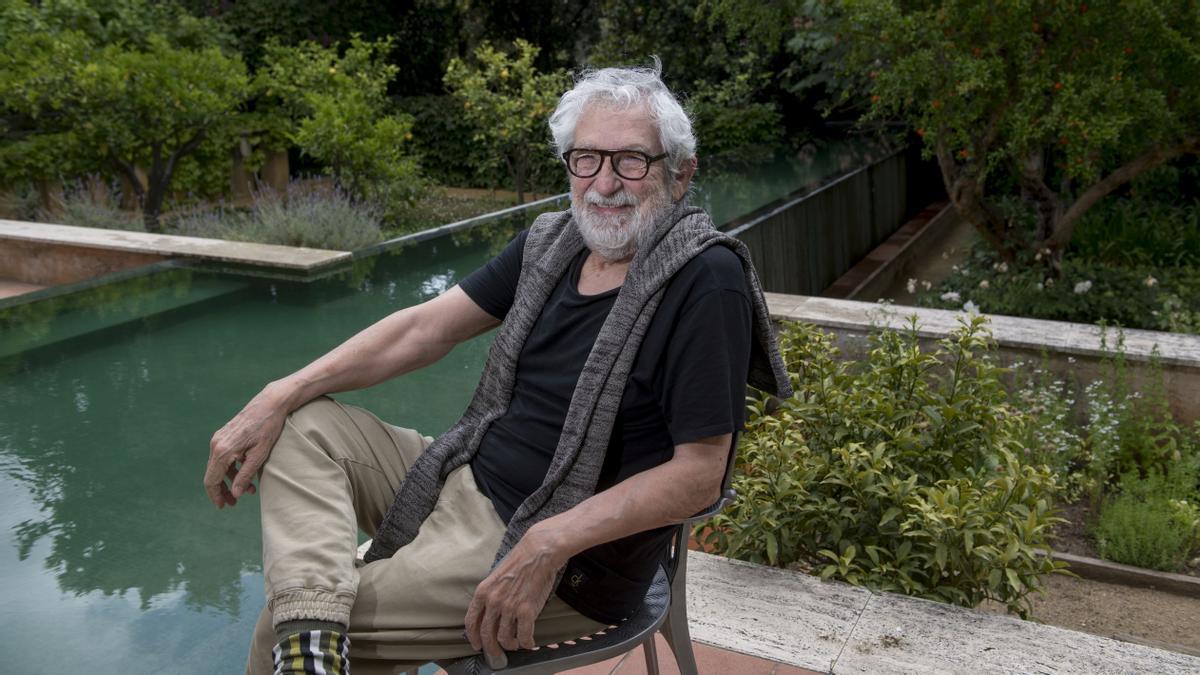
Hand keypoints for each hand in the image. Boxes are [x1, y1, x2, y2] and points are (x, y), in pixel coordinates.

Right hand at [203, 384, 291, 507]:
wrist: (270, 403)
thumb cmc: (268, 428)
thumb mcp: (259, 455)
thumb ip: (245, 475)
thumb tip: (235, 494)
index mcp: (222, 451)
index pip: (211, 480)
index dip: (215, 496)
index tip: (223, 507)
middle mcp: (216, 444)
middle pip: (212, 475)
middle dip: (223, 491)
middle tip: (235, 503)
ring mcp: (219, 438)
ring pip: (218, 466)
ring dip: (230, 480)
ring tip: (248, 490)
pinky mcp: (224, 435)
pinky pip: (223, 457)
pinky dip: (231, 468)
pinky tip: (246, 473)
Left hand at [465, 529, 563, 662]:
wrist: (538, 552)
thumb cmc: (520, 561)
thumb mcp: (496, 576)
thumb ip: (491, 595)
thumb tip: (491, 614)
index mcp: (483, 592)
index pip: (471, 621)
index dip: (473, 636)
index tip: (477, 644)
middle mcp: (493, 601)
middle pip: (486, 634)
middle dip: (491, 648)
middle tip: (496, 654)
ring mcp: (509, 606)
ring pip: (504, 638)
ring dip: (510, 645)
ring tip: (516, 644)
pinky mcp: (526, 610)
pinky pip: (523, 636)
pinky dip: (526, 643)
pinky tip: (530, 643)